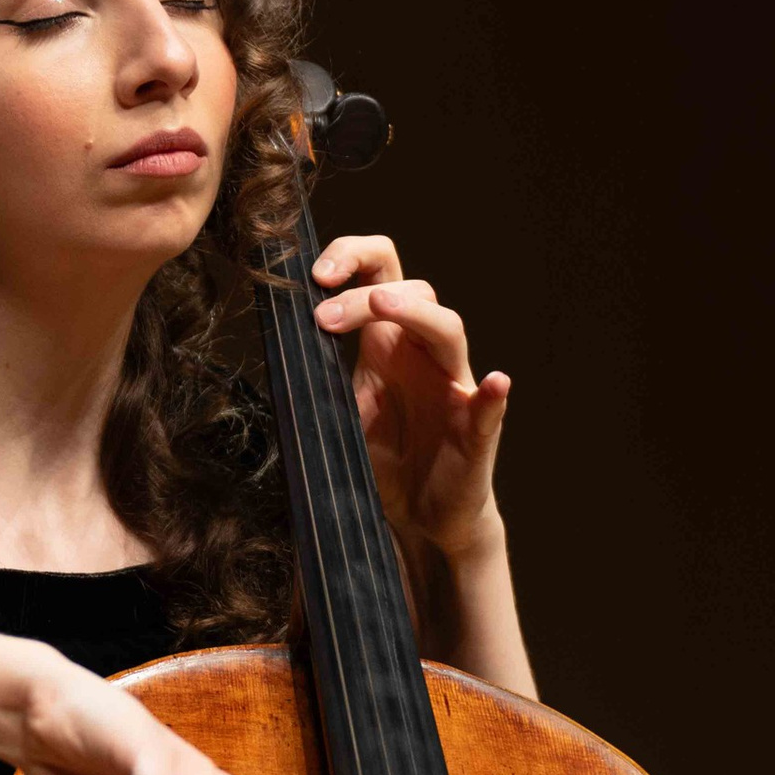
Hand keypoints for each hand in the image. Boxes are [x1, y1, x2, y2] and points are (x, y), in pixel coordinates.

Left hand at [313, 235, 510, 565]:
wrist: (421, 515)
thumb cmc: (385, 459)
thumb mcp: (339, 413)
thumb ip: (319, 379)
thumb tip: (280, 348)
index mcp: (388, 343)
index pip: (379, 274)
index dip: (352, 259)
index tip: (314, 277)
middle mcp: (424, 353)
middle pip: (413, 290)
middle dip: (363, 296)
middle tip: (322, 317)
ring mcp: (454, 387)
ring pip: (448, 330)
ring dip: (416, 313)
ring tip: (382, 307)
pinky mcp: (476, 429)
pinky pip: (489, 405)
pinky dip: (493, 393)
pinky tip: (494, 383)